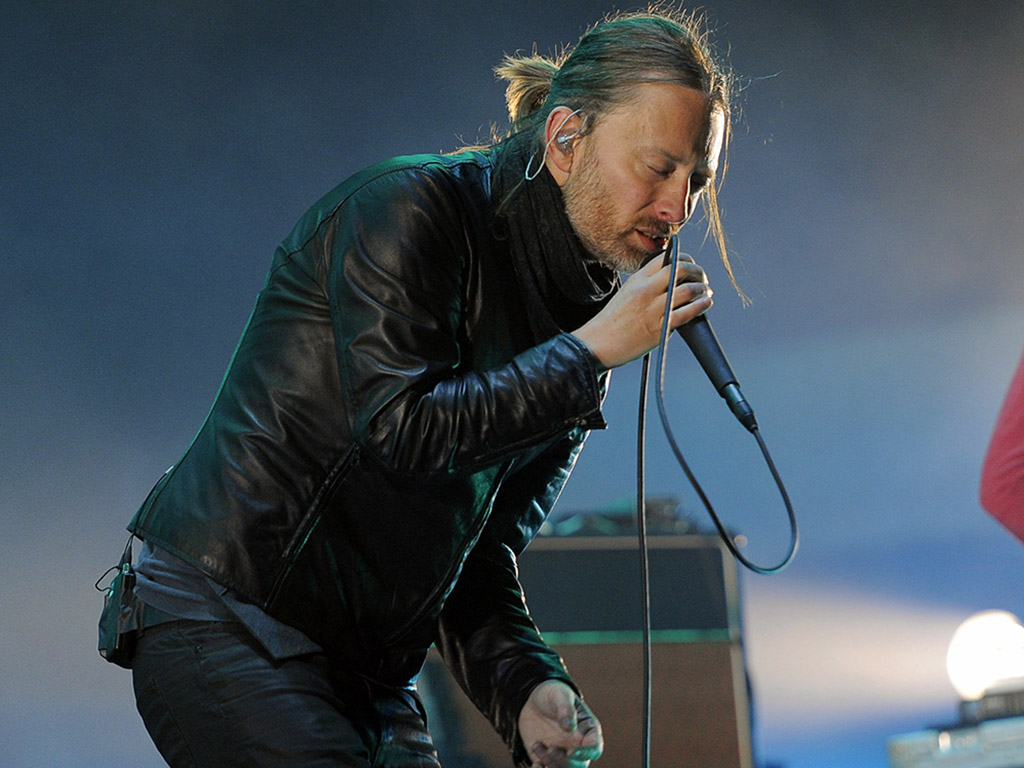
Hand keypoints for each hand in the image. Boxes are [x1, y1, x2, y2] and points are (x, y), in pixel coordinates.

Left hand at [518, 680, 602, 767]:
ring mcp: (562, 755)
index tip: (571, 752)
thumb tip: (570, 726)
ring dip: (551, 766)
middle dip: (564, 762)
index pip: (594, 748)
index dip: (585, 753)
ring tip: (537, 746)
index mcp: (588, 731)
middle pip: (578, 765)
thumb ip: (566, 709)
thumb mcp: (559, 695)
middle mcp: (577, 747)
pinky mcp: (546, 760)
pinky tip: (535, 763)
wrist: (533, 701)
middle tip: (551, 749)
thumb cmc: (553, 695)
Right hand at [572, 256, 711, 369]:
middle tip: (702, 277)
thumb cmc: (611, 322)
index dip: (685, 258)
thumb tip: (671, 281)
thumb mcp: (626, 293)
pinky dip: (701, 305)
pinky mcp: (660, 328)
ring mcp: (653, 309)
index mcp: (637, 280)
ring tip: (706, 291)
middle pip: (681, 269)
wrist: (598, 344)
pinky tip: (705, 303)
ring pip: (688, 290)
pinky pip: (687, 312)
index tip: (691, 264)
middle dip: (697, 271)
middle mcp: (646, 290)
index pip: (667, 258)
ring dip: (702, 289)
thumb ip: (646, 285)